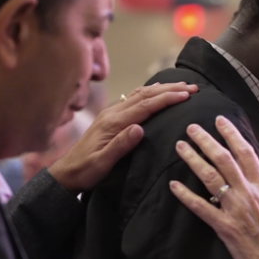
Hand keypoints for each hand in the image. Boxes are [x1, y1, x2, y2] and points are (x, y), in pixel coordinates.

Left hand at [48, 82, 196, 193]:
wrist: (65, 172)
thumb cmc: (85, 171)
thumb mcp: (102, 163)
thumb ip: (120, 145)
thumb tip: (139, 127)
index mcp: (114, 123)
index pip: (146, 105)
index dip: (167, 98)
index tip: (187, 95)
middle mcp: (113, 113)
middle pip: (146, 94)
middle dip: (170, 89)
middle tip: (193, 86)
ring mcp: (112, 113)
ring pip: (140, 94)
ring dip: (162, 88)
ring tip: (182, 86)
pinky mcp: (111, 117)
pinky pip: (134, 98)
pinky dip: (150, 91)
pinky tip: (157, 90)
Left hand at [169, 115, 258, 258]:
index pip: (246, 152)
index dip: (231, 134)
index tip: (219, 120)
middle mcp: (249, 193)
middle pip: (224, 159)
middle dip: (206, 140)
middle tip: (191, 127)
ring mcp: (235, 209)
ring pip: (210, 177)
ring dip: (193, 159)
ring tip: (180, 146)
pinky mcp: (224, 228)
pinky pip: (201, 208)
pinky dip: (186, 195)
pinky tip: (173, 185)